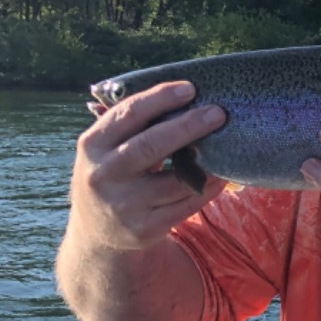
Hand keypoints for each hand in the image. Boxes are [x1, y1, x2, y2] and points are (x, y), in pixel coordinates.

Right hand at [70, 81, 227, 251]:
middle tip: (218, 113)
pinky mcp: (145, 229)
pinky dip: (208, 188)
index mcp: (93, 145)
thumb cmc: (114, 173)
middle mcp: (104, 174)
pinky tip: (221, 176)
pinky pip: (187, 205)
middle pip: (150, 145)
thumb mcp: (108, 148)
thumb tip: (187, 97)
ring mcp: (124, 204)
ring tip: (227, 144)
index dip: (159, 99)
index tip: (190, 88)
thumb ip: (135, 126)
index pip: (127, 114)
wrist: (97, 232)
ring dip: (207, 163)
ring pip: (176, 180)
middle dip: (188, 126)